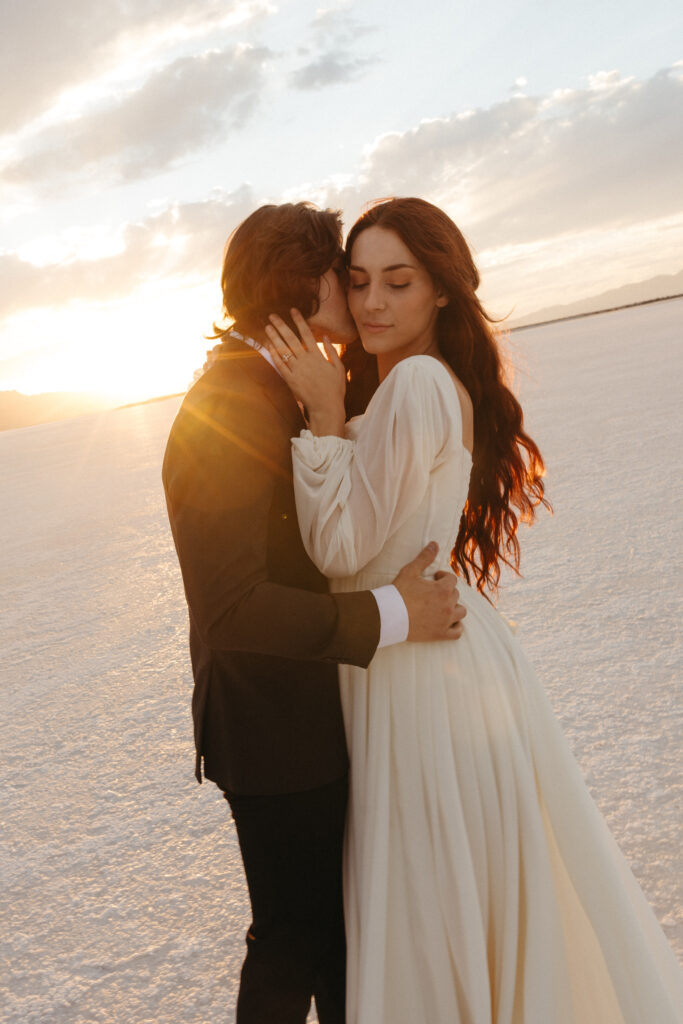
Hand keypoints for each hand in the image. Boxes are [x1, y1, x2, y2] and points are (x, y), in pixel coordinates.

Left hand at [265, 309, 346, 435]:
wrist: (327, 407)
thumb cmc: (335, 389)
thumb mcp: (339, 368)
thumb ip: (331, 351)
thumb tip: (325, 337)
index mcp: (318, 356)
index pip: (306, 333)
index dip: (299, 321)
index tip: (293, 310)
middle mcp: (306, 361)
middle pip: (291, 339)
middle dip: (281, 325)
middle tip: (272, 315)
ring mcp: (297, 370)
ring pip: (283, 350)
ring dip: (274, 338)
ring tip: (267, 327)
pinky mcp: (290, 381)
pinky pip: (280, 366)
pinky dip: (274, 356)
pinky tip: (268, 347)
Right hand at [392, 542, 466, 641]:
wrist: (389, 616)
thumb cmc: (399, 592)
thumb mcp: (411, 571)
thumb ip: (425, 557)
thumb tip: (435, 544)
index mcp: (443, 590)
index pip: (452, 580)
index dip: (443, 577)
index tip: (434, 578)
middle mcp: (448, 605)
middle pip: (455, 595)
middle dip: (446, 592)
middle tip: (432, 592)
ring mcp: (445, 621)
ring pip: (461, 612)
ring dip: (454, 607)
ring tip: (442, 606)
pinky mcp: (440, 634)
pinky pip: (457, 632)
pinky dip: (456, 627)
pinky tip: (449, 622)